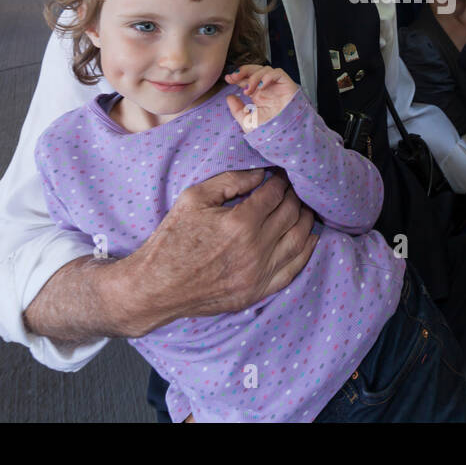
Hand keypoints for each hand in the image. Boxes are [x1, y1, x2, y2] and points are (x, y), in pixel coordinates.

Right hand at [118, 167, 316, 332]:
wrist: (156, 286)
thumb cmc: (172, 239)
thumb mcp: (194, 198)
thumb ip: (231, 181)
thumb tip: (261, 173)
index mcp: (239, 223)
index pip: (275, 194)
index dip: (280, 181)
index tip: (280, 175)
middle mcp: (254, 249)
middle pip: (291, 214)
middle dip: (295, 197)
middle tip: (293, 189)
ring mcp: (258, 274)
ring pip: (299, 241)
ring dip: (306, 220)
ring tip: (304, 208)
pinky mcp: (257, 292)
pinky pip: (293, 270)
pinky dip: (306, 251)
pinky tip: (309, 238)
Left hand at [225, 65, 297, 132]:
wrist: (283, 134)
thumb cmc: (268, 130)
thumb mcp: (247, 121)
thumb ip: (237, 109)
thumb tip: (229, 97)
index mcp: (258, 96)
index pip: (247, 80)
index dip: (237, 77)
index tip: (228, 79)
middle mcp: (267, 89)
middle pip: (255, 71)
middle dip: (243, 71)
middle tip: (234, 77)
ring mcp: (276, 86)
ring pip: (265, 69)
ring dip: (254, 77)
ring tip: (248, 90)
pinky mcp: (286, 85)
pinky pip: (277, 73)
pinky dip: (267, 76)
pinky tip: (261, 87)